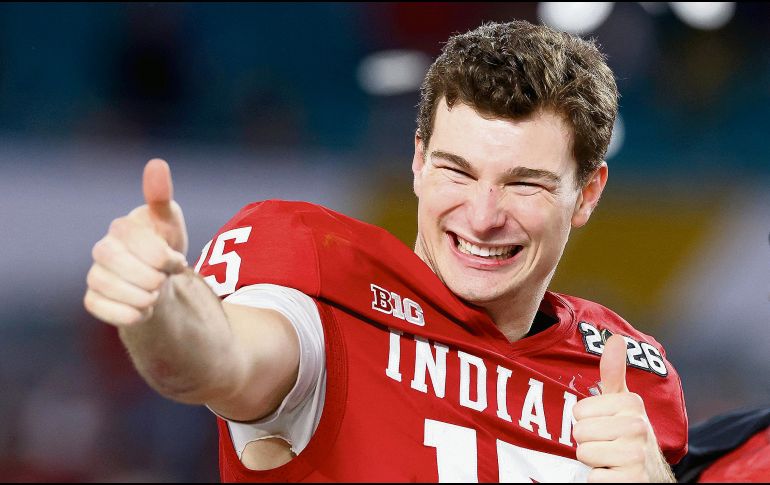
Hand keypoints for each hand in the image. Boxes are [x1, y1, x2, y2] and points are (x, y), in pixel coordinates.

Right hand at [84, 159, 188, 325]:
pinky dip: (132, 314)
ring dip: (144, 298)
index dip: (166, 260)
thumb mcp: (171, 221)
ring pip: (114, 290)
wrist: (160, 280)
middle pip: (125, 269)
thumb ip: (161, 196)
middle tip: (164, 279)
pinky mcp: (92, 299)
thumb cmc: (165, 244)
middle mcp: (102, 249)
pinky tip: (144, 309)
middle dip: (154, 279)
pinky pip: (105, 310)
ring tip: (155, 293)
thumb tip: (156, 164)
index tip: (177, 262)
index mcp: (122, 227)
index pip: (144, 247)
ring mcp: (95, 274)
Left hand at [572, 335, 673, 482]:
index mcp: (632, 404)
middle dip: (588, 441)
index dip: (586, 421)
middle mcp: (638, 427)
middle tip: (607, 444)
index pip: (579, 411)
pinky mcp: (632, 481)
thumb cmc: (626, 433)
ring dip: (593, 460)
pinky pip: (593, 478)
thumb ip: (613, 371)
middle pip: (579, 432)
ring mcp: (636, 455)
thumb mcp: (621, 402)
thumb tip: (616, 338)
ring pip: (583, 453)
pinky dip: (599, 479)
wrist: (649, 474)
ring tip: (610, 458)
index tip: (605, 425)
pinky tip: (614, 474)